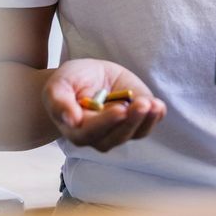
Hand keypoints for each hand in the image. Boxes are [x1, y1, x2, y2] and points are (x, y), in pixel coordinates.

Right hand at [43, 59, 166, 150]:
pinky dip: (155, 117)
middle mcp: (100, 136)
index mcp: (77, 131)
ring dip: (146, 120)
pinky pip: (147, 124)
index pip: (92, 133)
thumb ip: (59, 102)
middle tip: (141, 104)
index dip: (106, 122)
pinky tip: (158, 106)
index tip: (120, 109)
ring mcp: (120, 130)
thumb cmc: (69, 83)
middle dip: (131, 121)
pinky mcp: (136, 120)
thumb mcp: (58, 85)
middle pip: (117, 136)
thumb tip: (71, 120)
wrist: (86, 79)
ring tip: (153, 104)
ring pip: (135, 132)